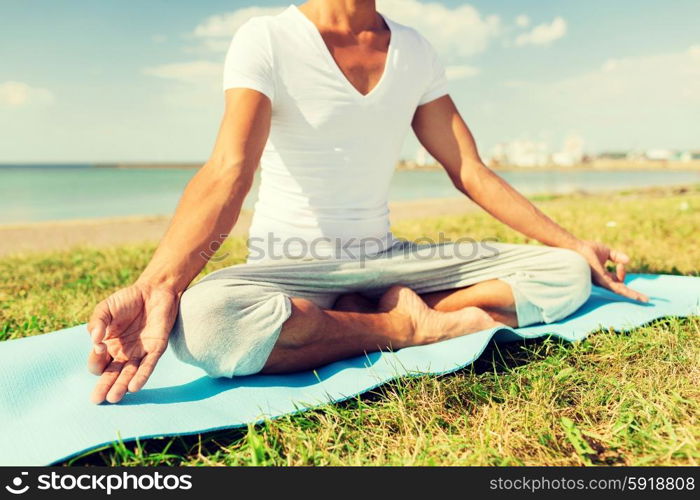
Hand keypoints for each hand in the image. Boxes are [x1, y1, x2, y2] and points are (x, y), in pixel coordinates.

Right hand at [87, 282, 179, 403]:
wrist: (154, 290)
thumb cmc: (127, 300)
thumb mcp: (106, 308)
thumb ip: (97, 322)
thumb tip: (95, 340)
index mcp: (108, 345)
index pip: (98, 363)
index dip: (95, 360)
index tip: (99, 348)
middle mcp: (123, 353)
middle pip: (111, 374)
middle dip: (104, 386)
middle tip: (97, 399)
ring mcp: (139, 353)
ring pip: (129, 374)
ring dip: (121, 386)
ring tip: (114, 398)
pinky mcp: (155, 350)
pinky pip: (147, 366)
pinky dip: (141, 376)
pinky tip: (133, 387)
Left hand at [575, 240, 648, 302]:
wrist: (578, 248)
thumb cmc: (588, 249)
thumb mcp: (607, 252)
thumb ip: (617, 256)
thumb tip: (628, 261)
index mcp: (603, 276)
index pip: (618, 280)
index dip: (622, 271)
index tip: (621, 262)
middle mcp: (603, 281)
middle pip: (621, 290)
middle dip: (633, 295)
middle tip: (646, 300)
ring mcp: (602, 282)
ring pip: (621, 291)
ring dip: (633, 295)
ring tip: (645, 300)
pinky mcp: (602, 280)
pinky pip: (617, 288)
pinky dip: (627, 292)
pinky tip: (635, 296)